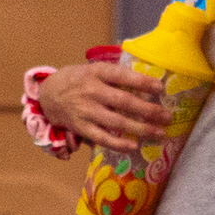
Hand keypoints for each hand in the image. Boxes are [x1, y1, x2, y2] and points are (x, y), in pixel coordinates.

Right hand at [36, 56, 173, 153]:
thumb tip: (146, 80)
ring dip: (140, 128)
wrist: (47, 95)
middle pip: (124, 102)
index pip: (122, 76)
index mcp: (96, 73)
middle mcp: (91, 91)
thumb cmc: (77, 80)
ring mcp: (86, 111)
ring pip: (117, 122)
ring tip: (159, 132)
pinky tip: (134, 146)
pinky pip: (102, 138)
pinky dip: (119, 144)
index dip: (142, 82)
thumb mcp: (92, 69)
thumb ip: (115, 74)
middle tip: (167, 116)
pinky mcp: (81, 128)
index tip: (160, 87)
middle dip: (148, 110)